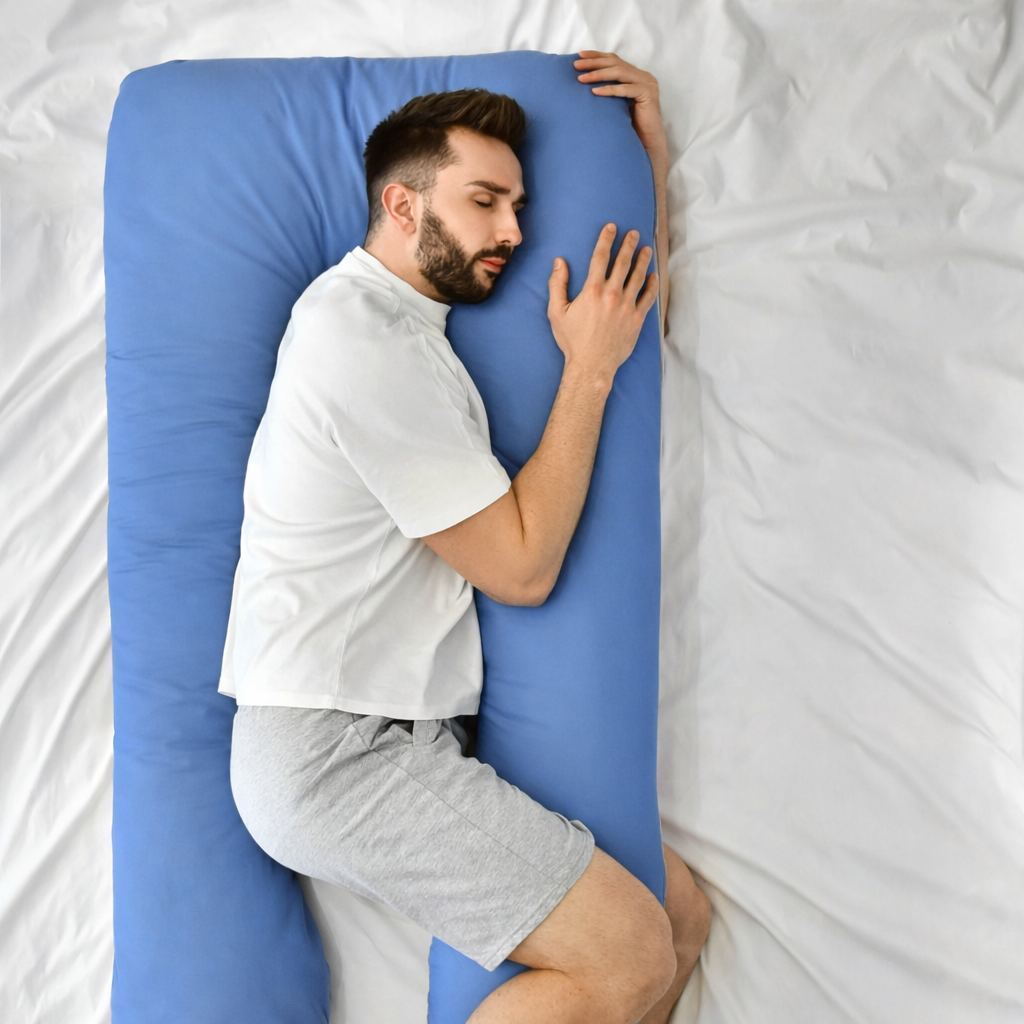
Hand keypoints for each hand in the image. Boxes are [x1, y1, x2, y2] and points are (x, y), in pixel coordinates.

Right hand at [547, 223, 658, 385]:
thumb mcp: (556, 312)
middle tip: (634, 234)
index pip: (601, 257)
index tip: (612, 228)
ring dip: (643, 261)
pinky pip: (648, 298)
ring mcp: (627, 306)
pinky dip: (652, 285)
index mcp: (592, 290)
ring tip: (646, 250)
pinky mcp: (637, 319)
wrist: (591, 365)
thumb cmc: (572, 341)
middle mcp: (612, 294)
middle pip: (623, 262)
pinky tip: (654, 276)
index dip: (606, 239)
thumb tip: (559, 262)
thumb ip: (557, 285)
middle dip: (629, 245)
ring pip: (638, 277)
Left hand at [574, 51, 667, 169]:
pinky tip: (594, 92)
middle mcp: (643, 76)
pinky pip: (625, 89)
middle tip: (575, 65)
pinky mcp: (648, 94)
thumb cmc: (630, 127)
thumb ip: (609, 91)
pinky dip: (609, 90)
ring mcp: (647, 84)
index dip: (596, 56)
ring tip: (581, 79)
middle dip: (594, 63)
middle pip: (615, 63)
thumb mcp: (616, 104)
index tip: (579, 55)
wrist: (647, 144)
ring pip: (619, 72)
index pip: (614, 60)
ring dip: (598, 75)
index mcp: (635, 75)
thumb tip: (584, 82)